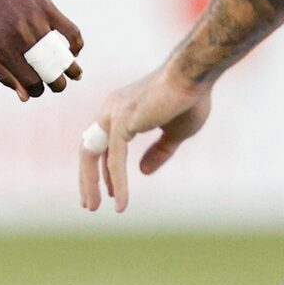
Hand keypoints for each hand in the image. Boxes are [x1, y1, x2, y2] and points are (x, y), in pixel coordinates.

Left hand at [0, 0, 82, 97]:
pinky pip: (70, 31)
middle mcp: (22, 39)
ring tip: (76, 74)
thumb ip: (3, 75)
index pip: (31, 82)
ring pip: (62, 55)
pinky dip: (77, 43)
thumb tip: (25, 97)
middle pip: (49, 73)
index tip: (39, 88)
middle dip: (57, 85)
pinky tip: (75, 50)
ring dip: (73, 69)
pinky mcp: (47, 8)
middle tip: (59, 84)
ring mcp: (36, 23)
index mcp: (5, 52)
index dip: (37, 91)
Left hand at [79, 65, 211, 213]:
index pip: (101, 144)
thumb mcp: (174, 133)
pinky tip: (120, 202)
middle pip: (89, 150)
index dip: (102, 169)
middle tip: (89, 205)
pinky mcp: (123, 122)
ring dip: (91, 184)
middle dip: (88, 179)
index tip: (108, 192)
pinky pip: (115, 159)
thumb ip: (158, 151)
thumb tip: (143, 172)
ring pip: (93, 155)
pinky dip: (117, 182)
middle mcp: (110, 110)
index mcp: (120, 109)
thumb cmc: (189, 98)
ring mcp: (113, 114)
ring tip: (94, 208)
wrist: (195, 76)